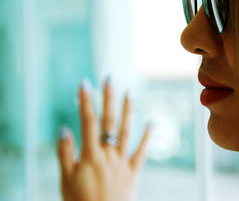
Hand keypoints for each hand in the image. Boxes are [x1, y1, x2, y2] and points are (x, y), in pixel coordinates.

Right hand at [57, 79, 150, 200]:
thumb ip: (65, 154)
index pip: (88, 122)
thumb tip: (64, 128)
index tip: (85, 84)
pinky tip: (151, 122)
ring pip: (127, 132)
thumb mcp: (66, 180)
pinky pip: (142, 152)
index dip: (86, 102)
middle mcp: (108, 155)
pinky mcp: (134, 172)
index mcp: (90, 156)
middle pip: (109, 122)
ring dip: (129, 111)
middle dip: (109, 99)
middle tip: (110, 79)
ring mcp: (123, 162)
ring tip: (130, 92)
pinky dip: (147, 137)